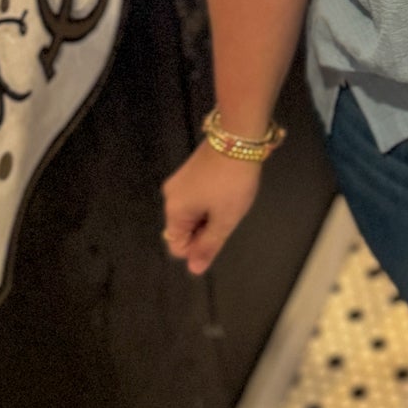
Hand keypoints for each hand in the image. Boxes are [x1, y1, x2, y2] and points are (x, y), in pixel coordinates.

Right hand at [161, 139, 263, 275]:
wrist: (237, 138)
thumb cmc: (231, 183)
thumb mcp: (224, 219)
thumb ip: (208, 246)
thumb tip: (194, 270)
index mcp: (174, 212)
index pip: (178, 246)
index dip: (199, 247)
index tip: (219, 231)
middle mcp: (170, 197)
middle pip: (184, 229)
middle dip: (206, 229)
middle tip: (227, 214)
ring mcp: (180, 182)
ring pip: (193, 212)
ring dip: (211, 214)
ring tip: (229, 200)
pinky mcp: (190, 171)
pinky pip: (197, 197)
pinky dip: (211, 200)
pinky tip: (227, 190)